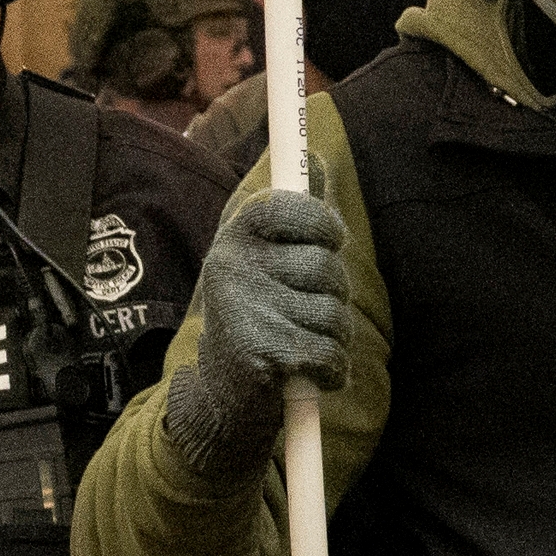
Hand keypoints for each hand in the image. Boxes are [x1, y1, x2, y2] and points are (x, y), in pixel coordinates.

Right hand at [163, 186, 349, 464]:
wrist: (220, 396)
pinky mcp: (259, 352)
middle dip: (333, 295)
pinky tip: (310, 374)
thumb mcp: (266, 258)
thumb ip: (296, 210)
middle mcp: (233, 264)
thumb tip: (318, 159)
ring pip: (334, 313)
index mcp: (236, 234)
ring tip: (305, 343)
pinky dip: (333, 371)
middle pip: (326, 266)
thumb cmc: (256, 316)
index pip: (299, 206)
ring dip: (335, 337)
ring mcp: (244, 308)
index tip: (330, 243)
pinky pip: (330, 354)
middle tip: (307, 311)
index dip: (327, 226)